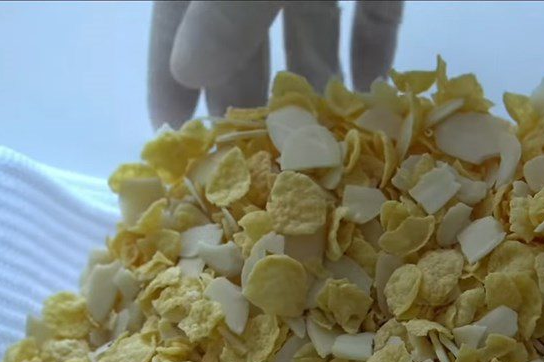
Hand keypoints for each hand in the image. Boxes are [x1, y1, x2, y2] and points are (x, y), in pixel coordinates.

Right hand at [147, 0, 403, 128]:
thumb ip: (224, 9)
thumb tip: (187, 71)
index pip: (178, 23)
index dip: (170, 79)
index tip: (173, 140)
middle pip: (245, 39)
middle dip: (246, 100)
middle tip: (248, 165)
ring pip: (312, 34)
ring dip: (312, 89)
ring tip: (313, 149)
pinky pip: (372, 15)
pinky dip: (371, 53)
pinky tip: (370, 96)